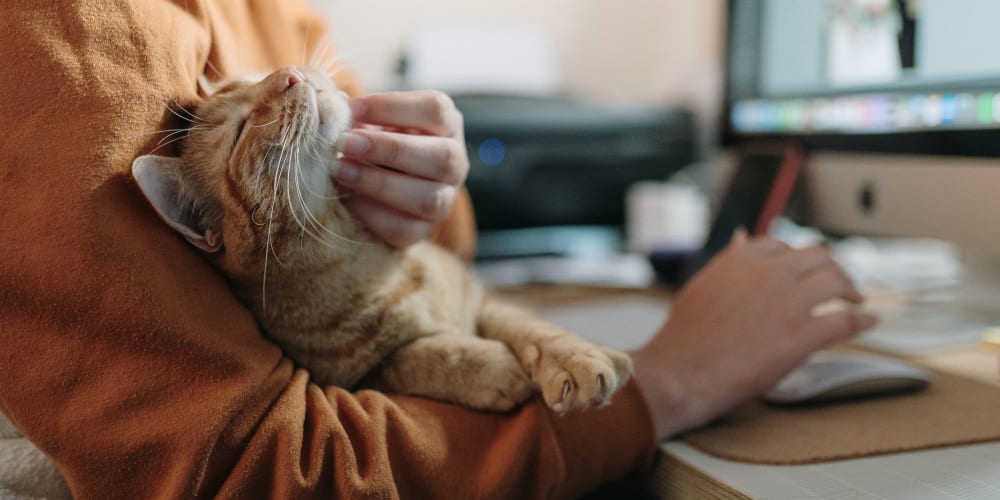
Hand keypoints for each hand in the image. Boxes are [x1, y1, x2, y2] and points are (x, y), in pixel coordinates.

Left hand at [334, 90, 468, 247]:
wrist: (377, 183)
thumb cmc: (375, 139)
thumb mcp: (374, 119)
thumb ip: (358, 113)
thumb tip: (332, 108)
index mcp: (447, 125)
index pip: (435, 109)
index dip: (392, 106)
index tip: (351, 108)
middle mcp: (455, 164)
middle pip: (442, 157)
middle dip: (390, 149)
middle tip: (345, 143)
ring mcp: (444, 200)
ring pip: (428, 199)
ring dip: (379, 184)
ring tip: (341, 171)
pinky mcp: (423, 230)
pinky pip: (404, 229)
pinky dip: (371, 213)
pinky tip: (347, 198)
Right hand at [630, 232, 877, 439]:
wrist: (682, 373)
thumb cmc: (685, 338)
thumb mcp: (702, 286)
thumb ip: (728, 262)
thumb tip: (742, 237)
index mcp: (742, 259)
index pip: (783, 246)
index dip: (800, 259)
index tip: (807, 270)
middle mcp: (768, 273)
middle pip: (818, 257)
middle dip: (832, 269)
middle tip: (840, 285)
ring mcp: (788, 302)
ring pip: (837, 281)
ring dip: (851, 290)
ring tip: (856, 300)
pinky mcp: (803, 334)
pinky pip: (846, 320)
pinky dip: (863, 320)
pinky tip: (869, 321)